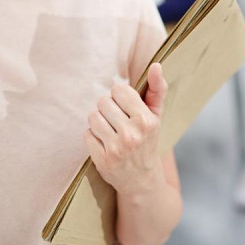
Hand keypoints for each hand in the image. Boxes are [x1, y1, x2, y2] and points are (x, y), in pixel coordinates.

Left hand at [85, 63, 166, 195]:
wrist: (142, 179)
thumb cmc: (147, 139)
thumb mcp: (156, 115)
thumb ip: (157, 88)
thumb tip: (156, 65)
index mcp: (146, 120)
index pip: (119, 90)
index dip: (119, 96)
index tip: (125, 106)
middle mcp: (132, 135)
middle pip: (103, 102)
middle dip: (107, 108)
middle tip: (116, 120)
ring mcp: (116, 149)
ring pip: (92, 117)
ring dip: (98, 121)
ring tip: (109, 129)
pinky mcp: (102, 161)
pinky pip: (87, 134)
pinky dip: (92, 136)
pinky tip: (103, 143)